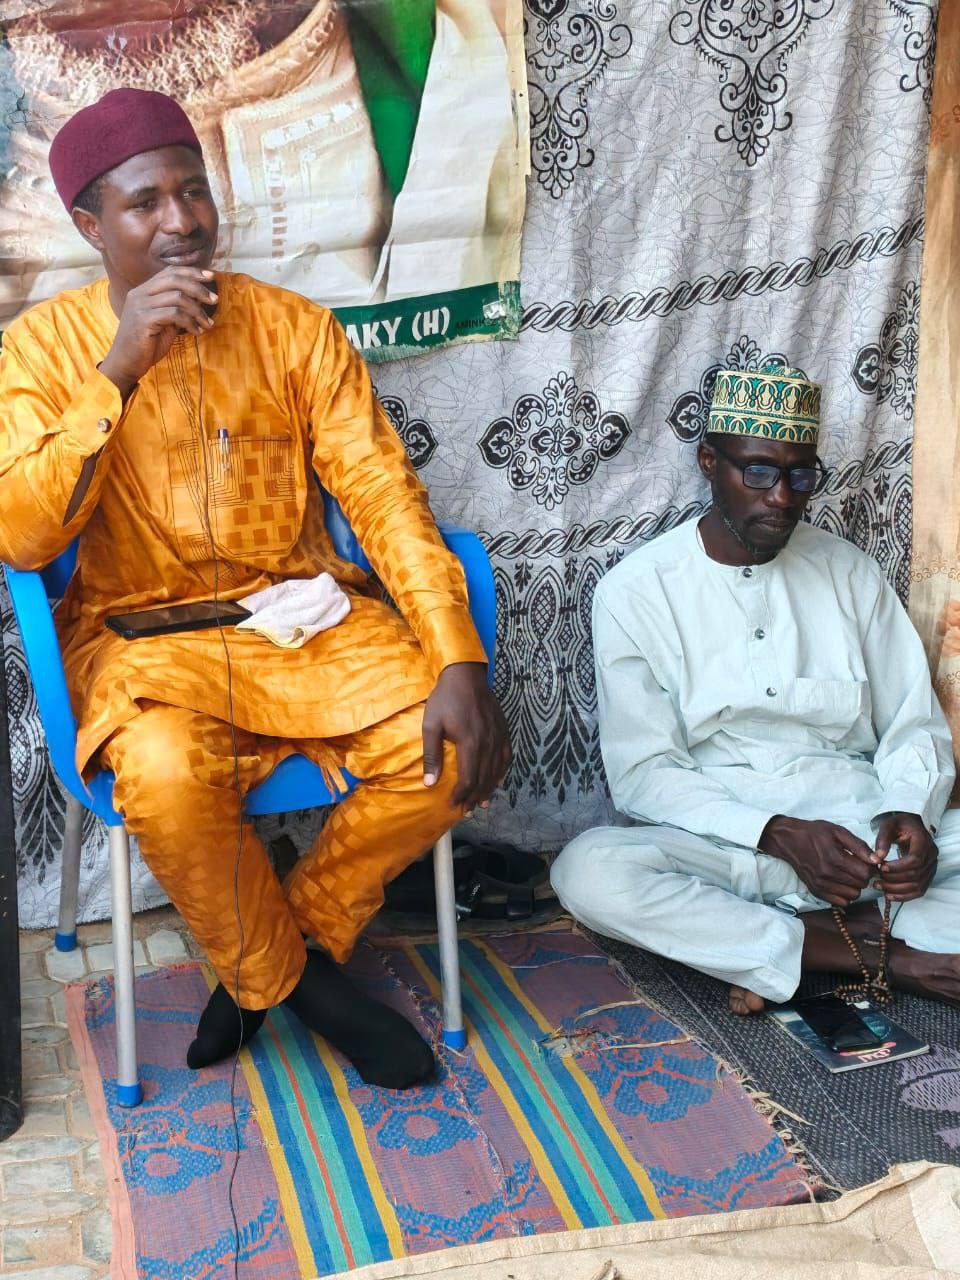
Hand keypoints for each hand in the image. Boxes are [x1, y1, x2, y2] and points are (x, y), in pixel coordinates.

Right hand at [99, 267, 217, 395]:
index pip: (169, 271)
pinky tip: (197, 332)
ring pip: (177, 297)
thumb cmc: (147, 344)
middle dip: (198, 288)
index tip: (211, 277)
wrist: (126, 363)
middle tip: (214, 299)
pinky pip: (174, 314)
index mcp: (143, 291)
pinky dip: (190, 322)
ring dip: (198, 310)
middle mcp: (139, 294)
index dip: (191, 271)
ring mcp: (140, 306)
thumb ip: (175, 308)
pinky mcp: (143, 320)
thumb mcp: (163, 322)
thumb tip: (198, 299)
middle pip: (174, 279)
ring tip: (207, 323)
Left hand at [421, 662, 510, 810]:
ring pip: (497, 770)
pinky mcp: (503, 729)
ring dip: (489, 789)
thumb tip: (430, 783)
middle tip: (466, 811)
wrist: (466, 674)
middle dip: (474, 797)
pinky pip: (506, 756)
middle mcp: (488, 743)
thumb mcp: (431, 725)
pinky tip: (496, 780)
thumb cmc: (445, 698)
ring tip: (481, 803)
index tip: (452, 805)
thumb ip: (432, 756)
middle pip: (484, 778)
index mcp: (470, 743)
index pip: (469, 778)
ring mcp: (498, 736)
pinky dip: (501, 772)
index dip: (461, 795)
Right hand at [758, 815, 882, 906]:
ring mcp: (820, 885)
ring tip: (848, 874)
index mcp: (835, 858)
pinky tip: (840, 882)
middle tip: (856, 866)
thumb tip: (877, 860)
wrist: (789, 840)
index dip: (870, 867)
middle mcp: (827, 874)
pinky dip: (844, 894)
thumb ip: (859, 846)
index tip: (865, 861)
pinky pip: (840, 902)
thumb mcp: (838, 832)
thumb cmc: (815, 832)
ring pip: (852, 896)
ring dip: (854, 886)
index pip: (865, 874)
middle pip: (860, 885)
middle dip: (863, 876)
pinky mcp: (816, 891)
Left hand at [874, 812, 937, 901]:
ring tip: (880, 888)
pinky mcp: (928, 875)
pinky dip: (905, 896)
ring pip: (918, 886)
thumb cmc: (900, 825)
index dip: (897, 867)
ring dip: (897, 890)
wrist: (912, 827)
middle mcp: (931, 855)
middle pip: (915, 875)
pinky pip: (919, 890)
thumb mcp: (889, 825)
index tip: (881, 867)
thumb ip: (882, 839)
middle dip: (893, 880)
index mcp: (923, 841)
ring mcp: (931, 867)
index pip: (914, 860)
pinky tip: (889, 895)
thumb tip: (876, 858)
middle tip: (876, 880)